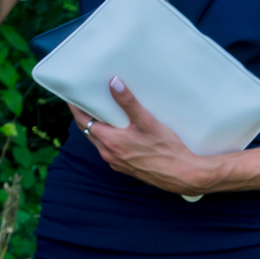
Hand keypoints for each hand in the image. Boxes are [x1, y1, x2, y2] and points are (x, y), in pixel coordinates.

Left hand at [71, 77, 220, 195]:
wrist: (186, 176)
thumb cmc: (168, 149)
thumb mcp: (147, 122)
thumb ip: (129, 103)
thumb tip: (113, 83)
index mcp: (110, 142)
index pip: (83, 121)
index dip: (76, 108)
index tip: (73, 95)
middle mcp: (109, 154)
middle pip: (89, 131)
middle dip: (86, 115)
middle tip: (88, 99)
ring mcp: (118, 163)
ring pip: (100, 141)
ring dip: (99, 127)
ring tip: (103, 111)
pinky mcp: (128, 168)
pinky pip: (111, 150)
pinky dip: (109, 138)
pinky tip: (121, 130)